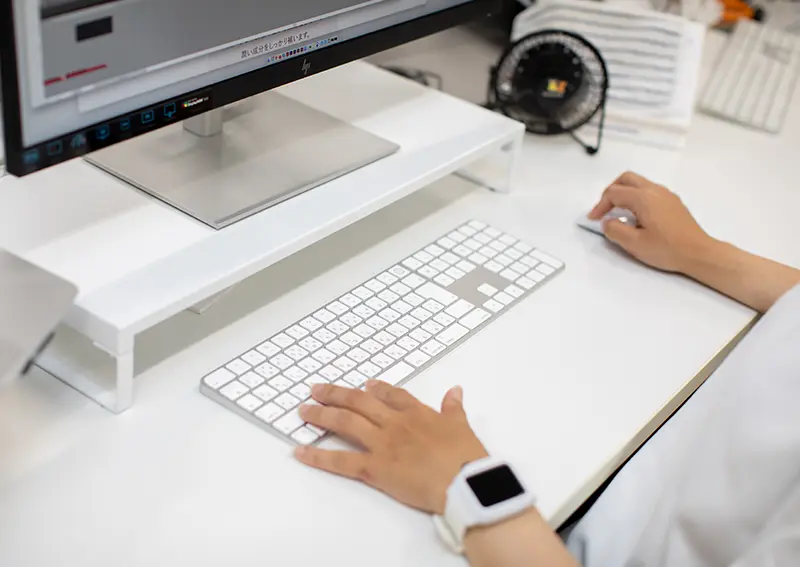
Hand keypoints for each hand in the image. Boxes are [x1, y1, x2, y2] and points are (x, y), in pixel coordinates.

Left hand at [295, 381, 488, 514]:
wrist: (463, 481)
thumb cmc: (466, 456)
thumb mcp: (462, 426)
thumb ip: (454, 408)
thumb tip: (455, 390)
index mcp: (417, 413)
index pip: (392, 395)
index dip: (376, 388)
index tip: (365, 383)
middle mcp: (394, 423)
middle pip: (359, 402)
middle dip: (336, 394)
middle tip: (316, 389)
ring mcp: (382, 444)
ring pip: (345, 423)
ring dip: (322, 415)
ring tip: (303, 410)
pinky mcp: (374, 468)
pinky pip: (341, 461)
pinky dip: (318, 456)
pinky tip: (300, 452)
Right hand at [588, 172, 711, 272]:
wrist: (699, 253)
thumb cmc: (666, 249)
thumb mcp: (634, 244)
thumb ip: (615, 230)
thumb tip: (607, 222)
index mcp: (643, 198)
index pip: (614, 193)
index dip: (600, 205)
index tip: (593, 220)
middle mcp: (655, 190)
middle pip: (626, 179)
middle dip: (610, 192)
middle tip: (604, 209)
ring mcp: (666, 194)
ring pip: (639, 183)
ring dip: (624, 194)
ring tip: (618, 213)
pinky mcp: (673, 202)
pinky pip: (649, 191)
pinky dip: (637, 198)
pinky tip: (637, 217)